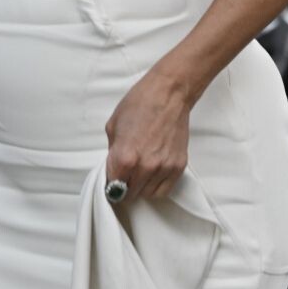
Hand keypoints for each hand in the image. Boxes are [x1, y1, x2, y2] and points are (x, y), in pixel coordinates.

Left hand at [104, 66, 193, 203]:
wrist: (169, 94)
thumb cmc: (139, 104)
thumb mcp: (113, 127)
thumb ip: (112, 152)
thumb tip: (115, 168)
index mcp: (124, 158)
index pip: (113, 188)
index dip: (110, 186)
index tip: (111, 183)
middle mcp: (145, 167)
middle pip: (130, 194)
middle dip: (124, 188)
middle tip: (124, 177)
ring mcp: (163, 168)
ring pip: (147, 194)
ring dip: (140, 187)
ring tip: (139, 173)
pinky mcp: (178, 166)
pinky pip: (164, 190)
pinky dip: (156, 186)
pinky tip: (152, 175)